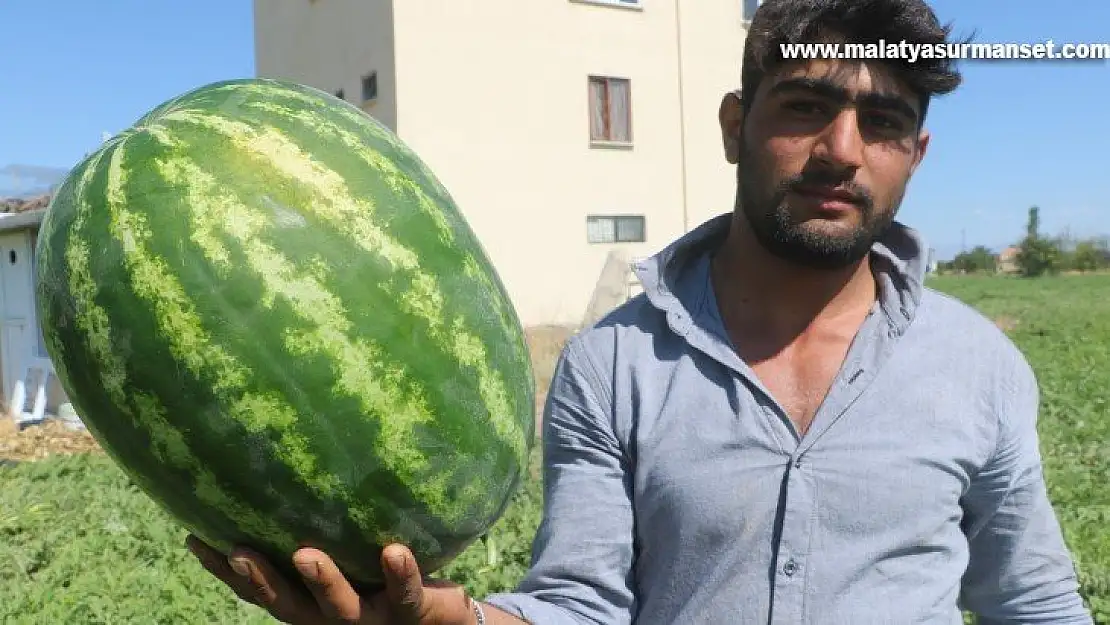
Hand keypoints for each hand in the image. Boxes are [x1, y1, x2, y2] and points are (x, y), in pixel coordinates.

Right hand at [186, 534, 476, 624]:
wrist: (443, 622)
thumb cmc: (384, 579)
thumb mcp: (348, 553)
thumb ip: (322, 526)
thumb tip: (290, 465)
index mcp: (308, 602)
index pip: (258, 589)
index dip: (224, 570)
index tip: (194, 537)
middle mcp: (330, 617)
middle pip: (287, 603)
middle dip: (260, 579)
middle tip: (236, 548)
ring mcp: (370, 618)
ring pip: (340, 605)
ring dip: (322, 580)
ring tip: (306, 554)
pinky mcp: (411, 612)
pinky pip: (405, 594)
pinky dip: (399, 573)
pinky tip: (394, 551)